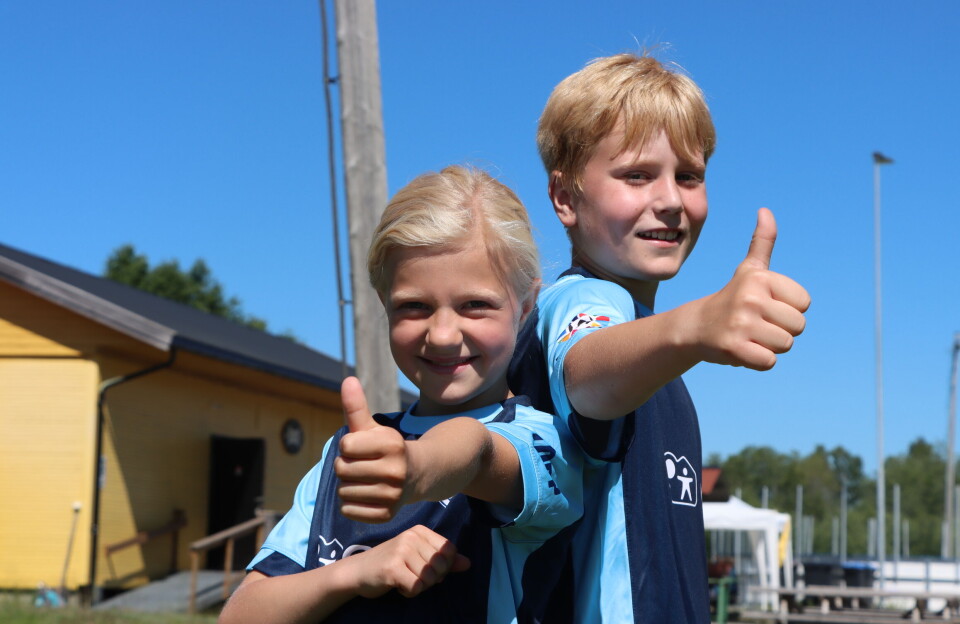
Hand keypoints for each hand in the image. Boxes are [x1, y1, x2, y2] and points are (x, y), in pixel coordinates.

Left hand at [335, 376, 417, 522]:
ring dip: (347, 485)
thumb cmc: (388, 448)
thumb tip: (347, 379)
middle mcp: (395, 471)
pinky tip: (365, 495)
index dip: (349, 446)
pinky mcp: (386, 515)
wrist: (419, 474)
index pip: (345, 445)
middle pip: (341, 469)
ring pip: (342, 491)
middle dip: (345, 465)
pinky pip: (348, 510)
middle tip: (362, 465)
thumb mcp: (374, 427)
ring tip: (365, 480)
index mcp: (392, 445)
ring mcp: (392, 495)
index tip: (362, 448)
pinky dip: (350, 504)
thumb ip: (357, 406)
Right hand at [347, 525, 470, 598]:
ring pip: (430, 579)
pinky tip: (398, 585)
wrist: (358, 571)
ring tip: (404, 579)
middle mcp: (411, 536)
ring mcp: (401, 550)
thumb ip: (444, 560)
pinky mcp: (392, 567)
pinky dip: (409, 593)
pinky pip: (417, 587)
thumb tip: (468, 563)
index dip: (444, 566)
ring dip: (419, 586)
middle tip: (412, 576)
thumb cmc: (392, 564)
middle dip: (431, 579)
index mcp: (420, 530)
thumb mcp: (419, 557)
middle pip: (441, 566)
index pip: (450, 550)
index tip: (426, 568)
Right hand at [692, 208, 809, 369]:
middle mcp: (750, 298)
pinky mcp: (734, 348)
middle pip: (798, 326)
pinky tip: (741, 349)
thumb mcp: (748, 270)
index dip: (787, 309)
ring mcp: (740, 324)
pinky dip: (757, 361)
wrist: (696, 327)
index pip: (804, 303)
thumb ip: (762, 242)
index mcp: (760, 278)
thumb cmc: (731, 298)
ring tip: (748, 335)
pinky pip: (769, 362)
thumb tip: (765, 210)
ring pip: (785, 345)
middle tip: (755, 324)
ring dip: (769, 346)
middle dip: (780, 330)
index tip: (763, 306)